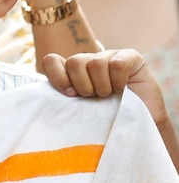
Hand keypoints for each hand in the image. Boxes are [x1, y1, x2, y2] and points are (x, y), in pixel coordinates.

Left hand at [43, 49, 169, 127]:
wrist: (142, 126)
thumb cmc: (108, 118)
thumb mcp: (80, 109)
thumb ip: (63, 98)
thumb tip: (40, 99)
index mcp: (72, 71)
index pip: (51, 61)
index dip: (58, 77)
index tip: (69, 94)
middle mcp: (88, 60)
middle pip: (74, 62)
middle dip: (83, 86)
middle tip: (94, 97)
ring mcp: (109, 56)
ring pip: (94, 63)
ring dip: (103, 86)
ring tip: (110, 94)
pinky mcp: (130, 56)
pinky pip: (116, 64)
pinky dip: (119, 81)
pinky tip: (124, 88)